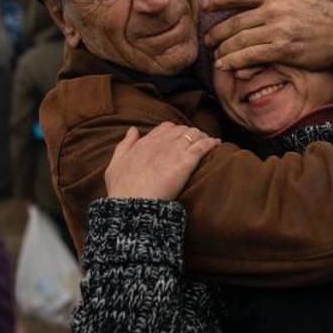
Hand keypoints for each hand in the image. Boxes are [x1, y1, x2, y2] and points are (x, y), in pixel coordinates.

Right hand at [104, 123, 220, 198]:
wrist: (133, 204)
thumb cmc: (122, 190)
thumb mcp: (115, 164)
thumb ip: (124, 145)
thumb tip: (132, 129)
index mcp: (145, 142)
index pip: (166, 128)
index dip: (175, 131)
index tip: (179, 139)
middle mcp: (161, 142)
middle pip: (182, 129)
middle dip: (191, 134)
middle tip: (197, 142)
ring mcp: (175, 150)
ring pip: (194, 134)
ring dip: (202, 137)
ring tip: (209, 143)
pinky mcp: (187, 161)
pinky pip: (203, 145)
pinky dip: (212, 143)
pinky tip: (217, 144)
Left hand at [203, 0, 332, 77]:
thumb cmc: (326, 6)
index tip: (205, 5)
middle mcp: (274, 11)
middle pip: (235, 21)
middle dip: (217, 31)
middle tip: (207, 38)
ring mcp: (278, 31)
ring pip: (240, 40)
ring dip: (223, 48)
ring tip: (215, 53)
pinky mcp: (283, 51)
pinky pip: (251, 56)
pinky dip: (234, 61)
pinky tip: (224, 65)